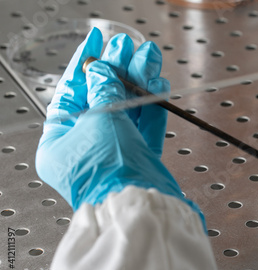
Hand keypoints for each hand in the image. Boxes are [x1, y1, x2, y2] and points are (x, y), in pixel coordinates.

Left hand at [36, 28, 203, 219]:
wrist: (139, 203)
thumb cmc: (109, 169)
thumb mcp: (100, 119)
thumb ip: (103, 89)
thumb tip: (103, 70)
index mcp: (59, 141)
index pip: (71, 91)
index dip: (86, 62)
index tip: (99, 40)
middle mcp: (84, 147)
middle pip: (102, 97)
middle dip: (118, 69)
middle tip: (130, 46)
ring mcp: (113, 153)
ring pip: (126, 109)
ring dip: (138, 82)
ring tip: (151, 59)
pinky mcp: (137, 158)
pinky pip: (143, 126)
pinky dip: (151, 106)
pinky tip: (158, 85)